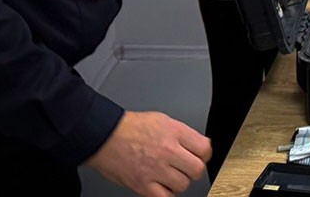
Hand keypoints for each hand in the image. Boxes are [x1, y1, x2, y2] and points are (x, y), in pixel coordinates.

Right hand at [86, 111, 210, 196]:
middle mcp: (168, 151)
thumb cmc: (131, 127)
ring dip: (178, 181)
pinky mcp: (143, 185)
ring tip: (169, 174)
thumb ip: (183, 133)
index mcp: (175, 132)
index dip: (204, 154)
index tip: (200, 155)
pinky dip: (165, 193)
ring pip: (183, 185)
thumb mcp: (163, 120)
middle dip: (193, 169)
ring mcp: (156, 169)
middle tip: (186, 167)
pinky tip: (161, 185)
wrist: (104, 135)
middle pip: (197, 169)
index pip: (205, 149)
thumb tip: (198, 144)